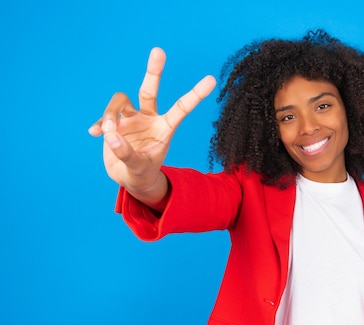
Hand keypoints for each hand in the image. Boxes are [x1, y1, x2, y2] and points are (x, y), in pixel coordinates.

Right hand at [88, 47, 215, 206]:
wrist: (130, 179)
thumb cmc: (141, 174)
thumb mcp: (138, 168)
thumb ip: (126, 154)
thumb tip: (111, 136)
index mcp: (165, 128)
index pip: (181, 108)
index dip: (195, 94)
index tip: (211, 79)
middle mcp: (149, 118)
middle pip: (149, 90)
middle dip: (154, 71)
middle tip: (158, 50)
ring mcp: (132, 119)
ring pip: (120, 101)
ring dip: (111, 114)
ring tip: (108, 133)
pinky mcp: (115, 123)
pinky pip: (105, 116)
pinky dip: (100, 124)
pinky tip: (95, 133)